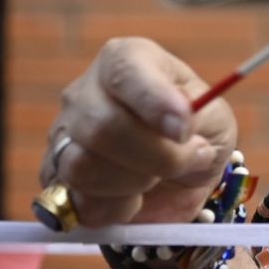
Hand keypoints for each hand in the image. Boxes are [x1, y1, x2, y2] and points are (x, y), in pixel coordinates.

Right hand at [42, 37, 239, 225]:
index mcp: (128, 60)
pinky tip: (132, 197)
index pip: (126, 73)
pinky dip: (113, 209)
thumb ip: (198, 117)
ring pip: (81, 167)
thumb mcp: (215, 119)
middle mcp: (86, 91)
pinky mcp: (54, 176)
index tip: (183, 130)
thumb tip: (176, 128)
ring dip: (133, 185)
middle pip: (102, 128)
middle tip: (186, 163)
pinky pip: (74, 201)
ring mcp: (63, 134)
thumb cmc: (198, 134)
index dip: (155, 103)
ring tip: (155, 178)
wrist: (183, 175)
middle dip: (156, 158)